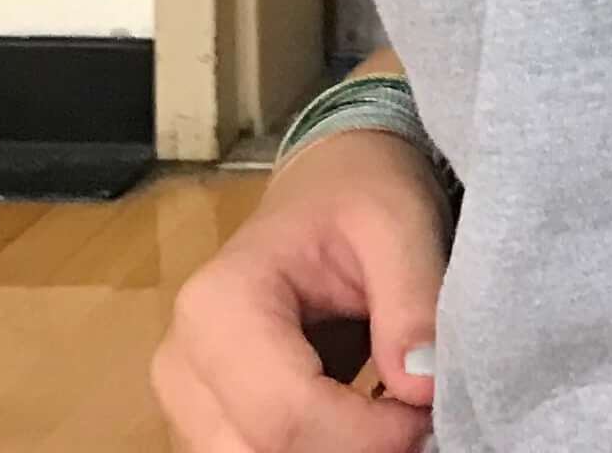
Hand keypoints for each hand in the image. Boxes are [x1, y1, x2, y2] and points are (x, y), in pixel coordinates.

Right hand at [153, 123, 451, 451]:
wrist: (325, 186)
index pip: (287, 415)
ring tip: (391, 415)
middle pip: (264, 452)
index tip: (429, 409)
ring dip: (336, 451)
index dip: (370, 435)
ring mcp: (184, 399)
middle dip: (352, 450)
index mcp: (219, 305)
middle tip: (417, 418)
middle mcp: (182, 361)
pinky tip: (361, 423)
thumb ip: (412, 303)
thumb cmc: (359, 193)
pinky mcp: (204, 421)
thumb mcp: (402, 223)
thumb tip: (420, 387)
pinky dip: (318, 449)